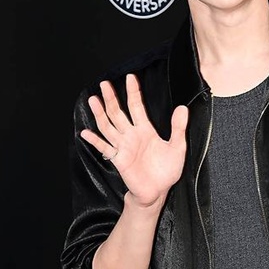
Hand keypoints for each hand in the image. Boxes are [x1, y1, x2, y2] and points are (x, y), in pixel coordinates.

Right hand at [80, 73, 188, 206]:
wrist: (158, 191)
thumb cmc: (167, 170)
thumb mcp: (177, 147)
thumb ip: (178, 128)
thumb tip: (182, 108)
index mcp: (145, 130)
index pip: (137, 107)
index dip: (133, 92)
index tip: (130, 77)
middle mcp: (131, 136)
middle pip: (118, 113)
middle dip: (111, 98)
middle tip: (105, 83)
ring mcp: (123, 146)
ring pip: (108, 126)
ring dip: (100, 114)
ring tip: (93, 99)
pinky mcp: (118, 159)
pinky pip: (104, 148)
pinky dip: (95, 141)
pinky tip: (86, 133)